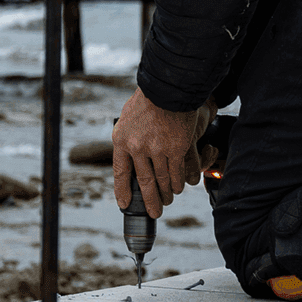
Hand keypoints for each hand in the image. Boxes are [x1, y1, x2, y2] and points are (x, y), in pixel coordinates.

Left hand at [113, 88, 215, 217]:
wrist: (168, 89)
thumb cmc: (148, 100)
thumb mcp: (128, 118)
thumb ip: (127, 137)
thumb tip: (129, 155)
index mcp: (122, 140)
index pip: (121, 173)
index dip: (123, 191)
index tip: (125, 205)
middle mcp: (138, 148)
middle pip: (144, 181)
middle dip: (150, 201)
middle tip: (154, 213)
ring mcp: (158, 149)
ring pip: (162, 179)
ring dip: (166, 192)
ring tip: (168, 200)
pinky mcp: (177, 148)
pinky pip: (177, 171)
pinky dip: (179, 182)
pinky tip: (179, 188)